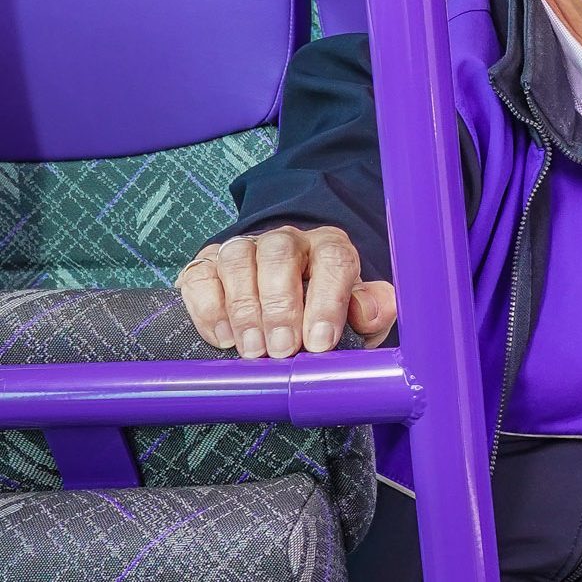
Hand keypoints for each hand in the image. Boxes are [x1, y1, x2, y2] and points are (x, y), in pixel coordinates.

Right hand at [177, 226, 397, 358]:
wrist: (281, 312)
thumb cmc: (324, 314)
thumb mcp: (357, 317)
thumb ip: (372, 311)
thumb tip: (371, 312)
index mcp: (329, 247)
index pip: (334, 259)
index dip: (327, 301)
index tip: (320, 343)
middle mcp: (286, 241)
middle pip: (280, 255)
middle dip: (281, 306)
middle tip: (282, 350)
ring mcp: (243, 249)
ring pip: (238, 260)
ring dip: (245, 309)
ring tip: (253, 350)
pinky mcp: (206, 266)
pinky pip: (201, 277)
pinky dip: (209, 309)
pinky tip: (223, 338)